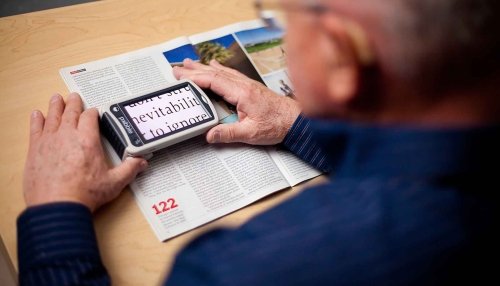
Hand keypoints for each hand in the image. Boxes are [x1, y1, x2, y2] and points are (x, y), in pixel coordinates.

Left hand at [23, 93, 147, 211]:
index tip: (94, 112)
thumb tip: (141, 163)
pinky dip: (36, 120)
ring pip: (53, 117)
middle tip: (74, 96)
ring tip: (57, 98)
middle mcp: (68, 136)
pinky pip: (35, 129)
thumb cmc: (84, 195)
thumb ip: (129, 170)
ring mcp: (49, 141)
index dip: (93, 112)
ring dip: (55, 106)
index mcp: (88, 140)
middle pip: (70, 112)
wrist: (58, 206)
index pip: (90, 117)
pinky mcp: (35, 150)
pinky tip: (37, 114)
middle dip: (73, 103)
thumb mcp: (114, 182)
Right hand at [173, 59, 300, 144]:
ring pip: (222, 71)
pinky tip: (215, 67)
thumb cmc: (278, 125)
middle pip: (214, 73)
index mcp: (241, 93)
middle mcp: (244, 85)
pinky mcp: (251, 87)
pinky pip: (230, 74)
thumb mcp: (251, 133)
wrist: (297, 120)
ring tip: (190, 63)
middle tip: (177, 68)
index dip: (195, 78)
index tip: (181, 77)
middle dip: (194, 70)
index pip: (213, 81)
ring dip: (204, 67)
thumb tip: (209, 135)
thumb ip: (228, 134)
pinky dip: (218, 69)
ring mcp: (248, 84)